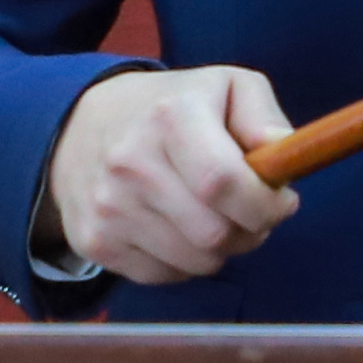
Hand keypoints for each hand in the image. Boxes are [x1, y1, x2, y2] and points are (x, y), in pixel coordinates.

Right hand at [39, 65, 296, 286]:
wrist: (79, 127)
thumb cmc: (170, 109)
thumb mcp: (227, 87)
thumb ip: (264, 118)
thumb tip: (283, 158)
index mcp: (171, 116)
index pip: (224, 183)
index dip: (265, 205)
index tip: (281, 202)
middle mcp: (131, 162)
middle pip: (214, 233)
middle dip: (249, 230)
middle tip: (247, 211)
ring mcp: (109, 207)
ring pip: (196, 262)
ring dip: (219, 249)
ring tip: (211, 216)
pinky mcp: (95, 242)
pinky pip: (166, 276)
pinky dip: (184, 261)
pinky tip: (175, 227)